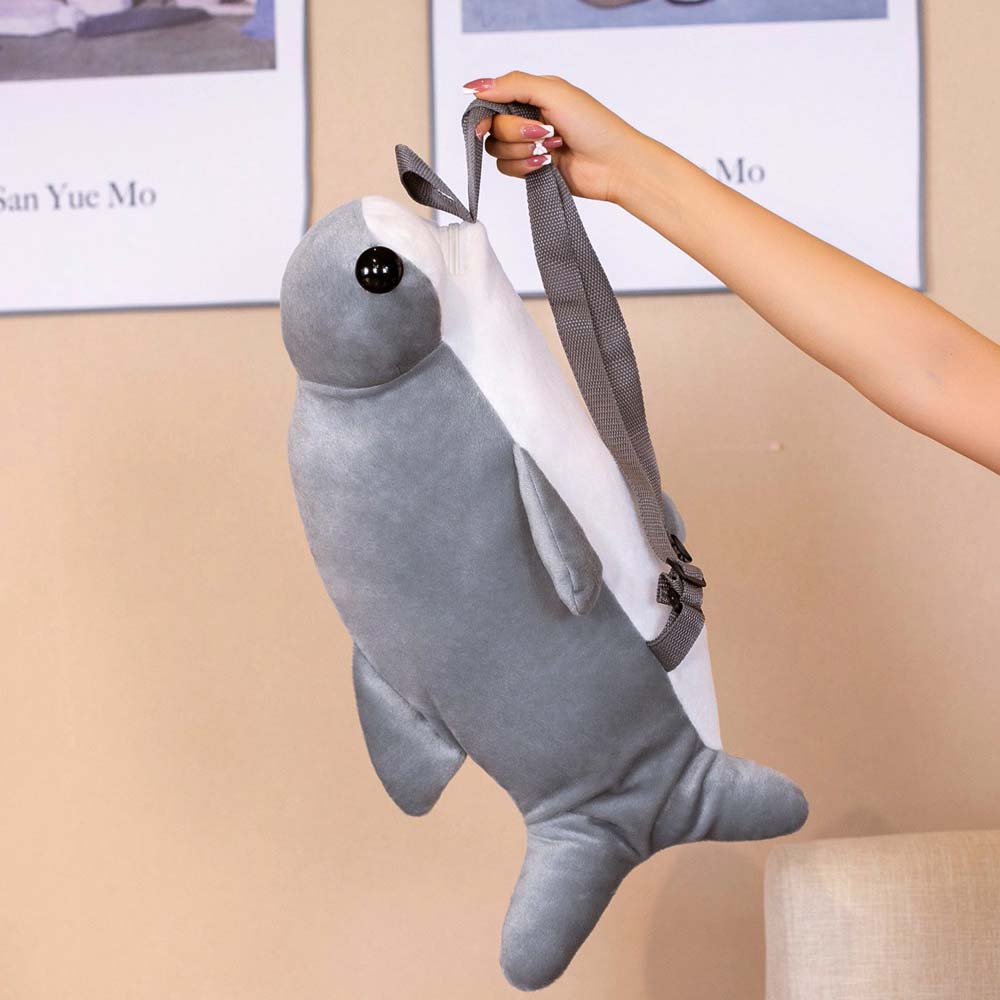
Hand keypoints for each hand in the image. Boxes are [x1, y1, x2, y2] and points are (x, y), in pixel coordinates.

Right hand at [465, 71, 647, 204]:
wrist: (614, 165)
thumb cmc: (593, 125)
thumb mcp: (553, 92)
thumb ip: (513, 85)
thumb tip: (475, 86)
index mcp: (533, 94)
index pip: (492, 99)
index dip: (484, 112)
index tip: (483, 125)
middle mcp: (528, 117)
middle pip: (493, 127)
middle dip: (515, 133)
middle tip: (542, 132)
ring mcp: (529, 144)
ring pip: (497, 150)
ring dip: (522, 151)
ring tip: (550, 149)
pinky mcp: (533, 167)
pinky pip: (508, 169)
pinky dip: (524, 167)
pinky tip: (546, 164)